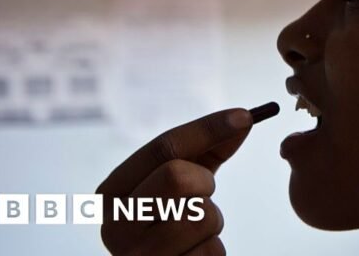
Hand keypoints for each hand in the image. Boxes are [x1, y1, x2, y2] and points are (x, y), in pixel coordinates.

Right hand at [96, 107, 254, 255]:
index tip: (245, 116)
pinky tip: (195, 253)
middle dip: (204, 182)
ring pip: (201, 216)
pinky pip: (211, 251)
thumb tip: (243, 118)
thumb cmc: (172, 221)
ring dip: (212, 220)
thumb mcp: (181, 181)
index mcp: (113, 192)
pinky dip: (213, 249)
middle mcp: (115, 224)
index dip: (207, 128)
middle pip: (177, 176)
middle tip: (203, 192)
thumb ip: (207, 148)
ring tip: (195, 231)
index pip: (162, 147)